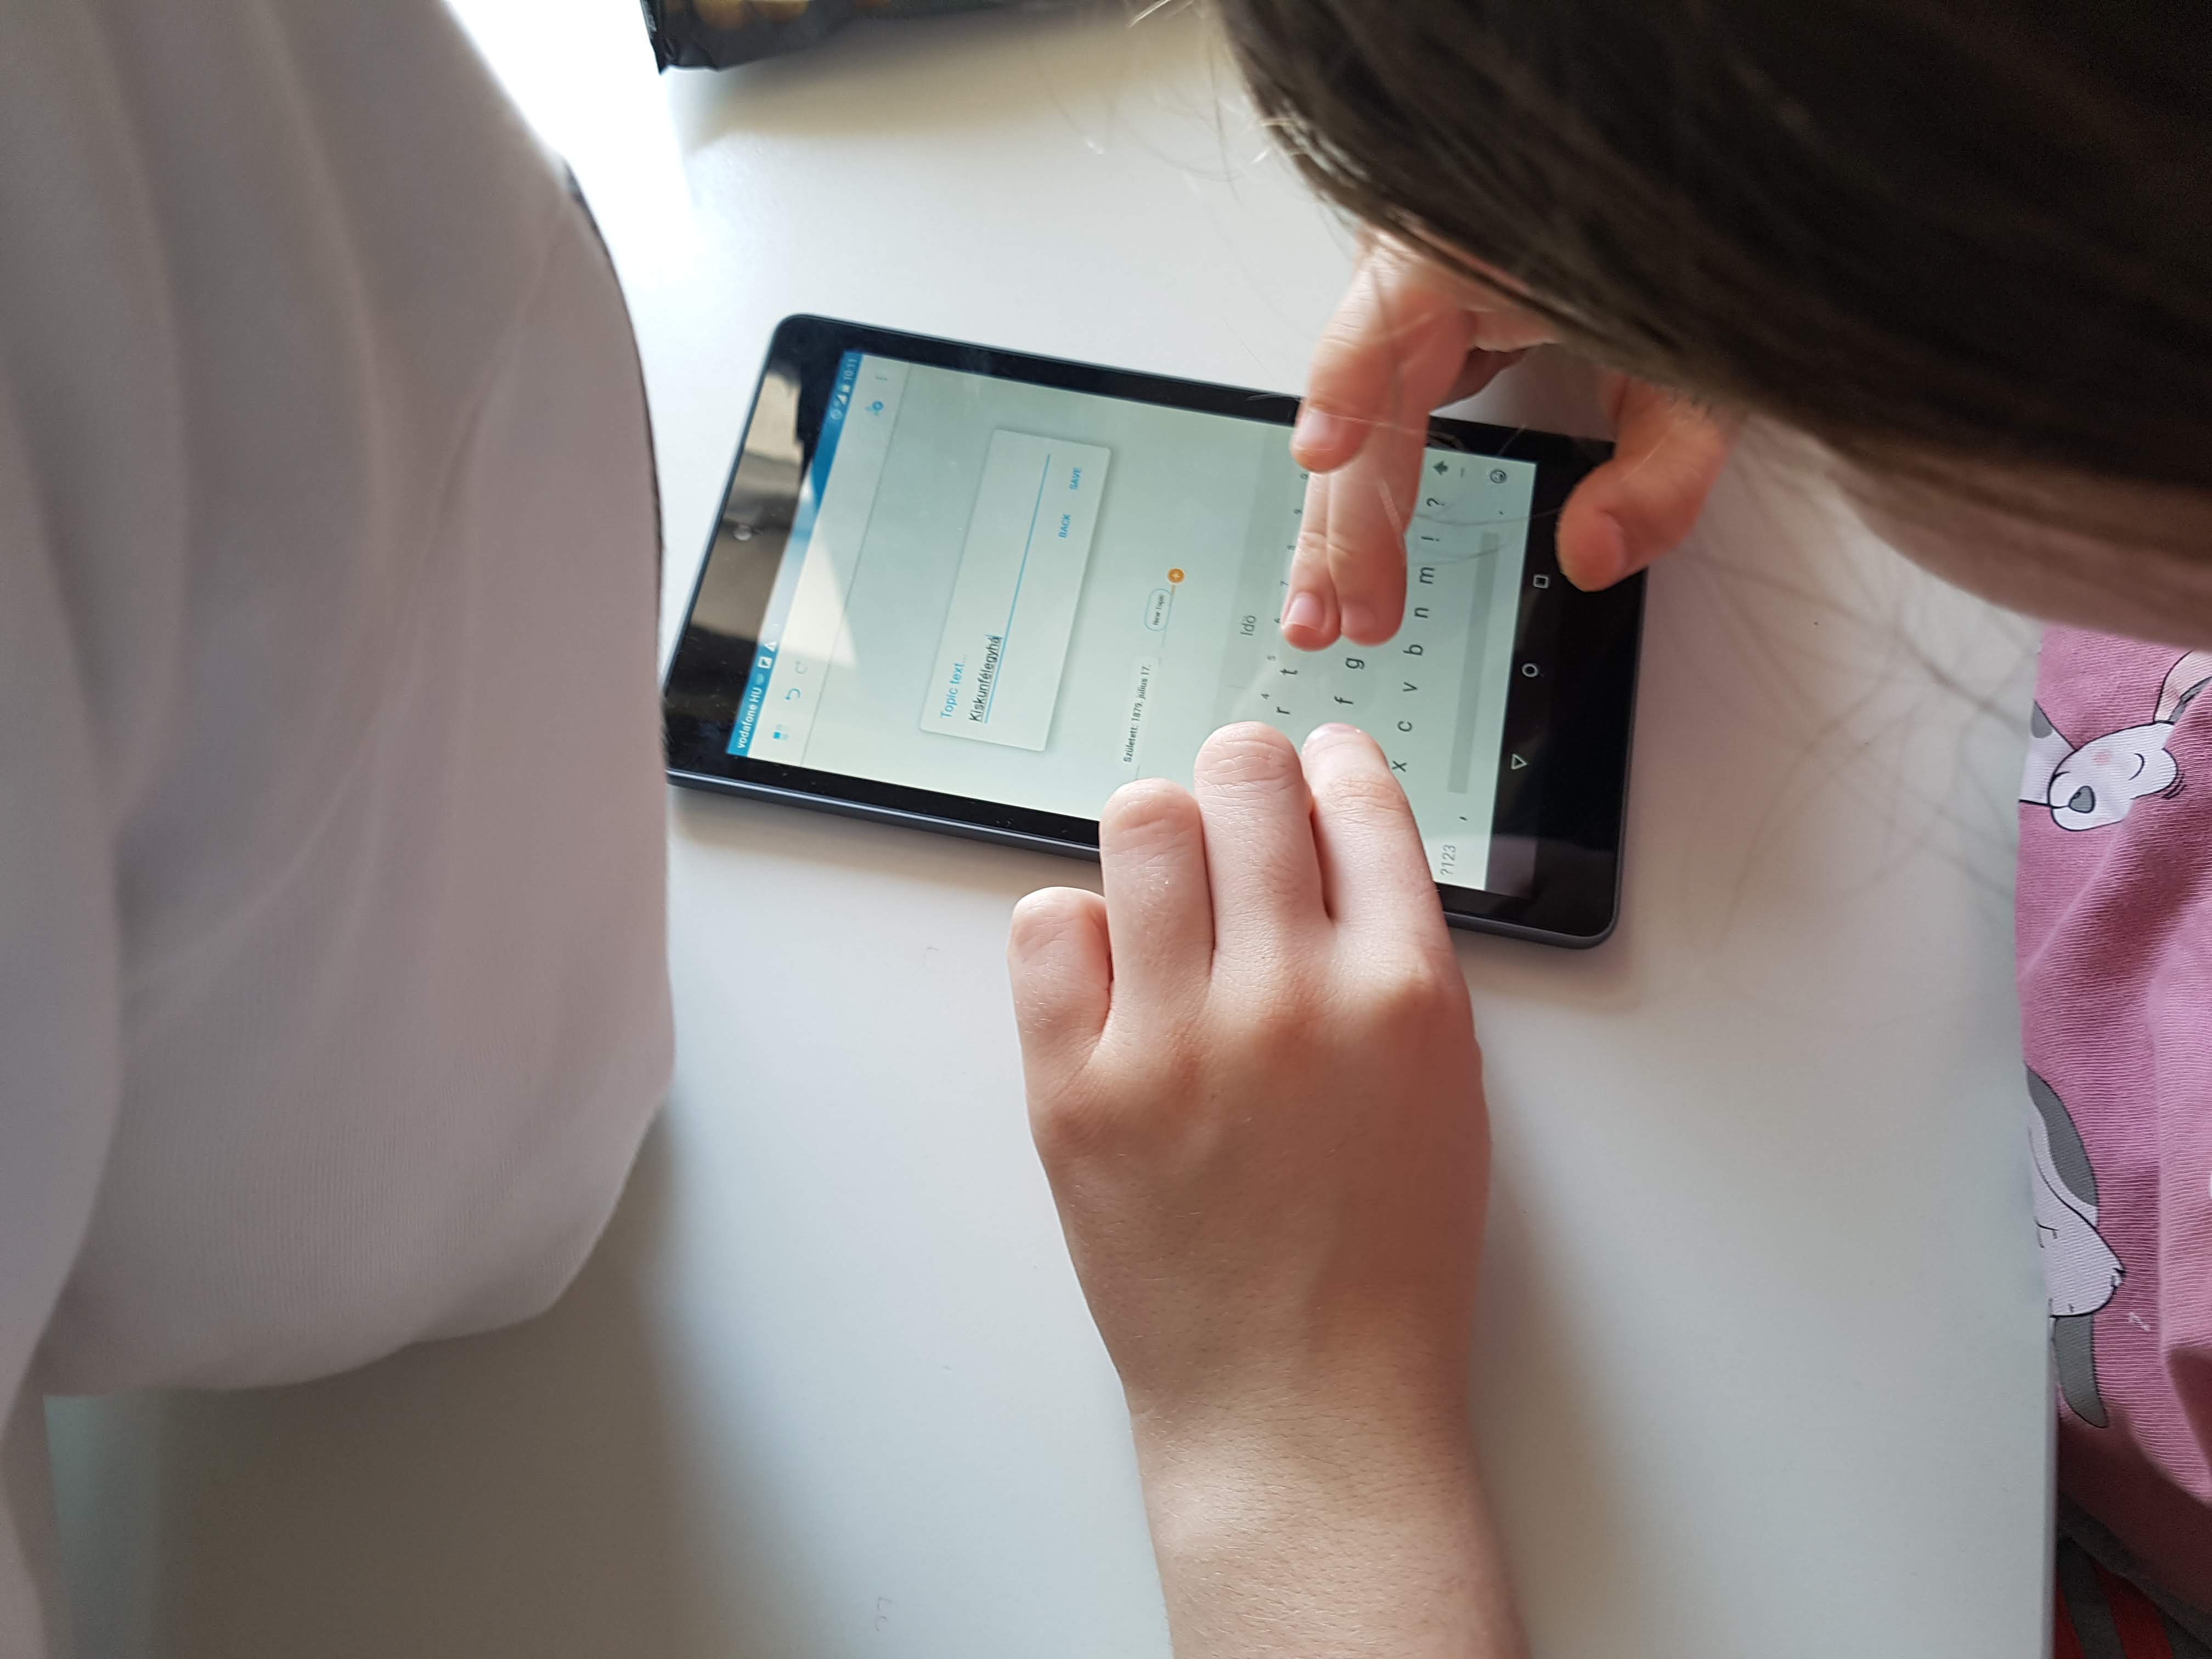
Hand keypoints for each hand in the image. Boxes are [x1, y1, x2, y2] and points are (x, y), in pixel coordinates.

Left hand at [1008, 723, 1520, 1658]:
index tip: (1313, 766)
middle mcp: (1289, 996)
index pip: (1358, 797)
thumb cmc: (1384, 1261)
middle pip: (1241, 779)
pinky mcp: (1074, 1089)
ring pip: (1140, 824)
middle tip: (1231, 807)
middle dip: (1239, 774)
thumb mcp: (1442, 1090)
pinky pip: (1046, 926)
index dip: (1330, 765)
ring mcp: (1174, 1040)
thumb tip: (1327, 845)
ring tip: (1164, 886)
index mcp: (1404, 991)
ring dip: (1156, 834)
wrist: (1300, 1402)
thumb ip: (1393, 959)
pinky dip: (1074, 929)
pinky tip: (1108, 969)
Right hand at [1283, 241, 1737, 648]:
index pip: (1393, 321)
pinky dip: (1375, 473)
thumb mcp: (1700, 379)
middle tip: (1331, 614)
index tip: (1325, 454)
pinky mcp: (1423, 308)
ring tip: (1333, 606)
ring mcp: (1415, 280)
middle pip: (1365, 394)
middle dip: (1345, 516)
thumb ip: (1662, 473)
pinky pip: (1383, 393)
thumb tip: (1593, 558)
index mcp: (1477, 249)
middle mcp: (1428, 255)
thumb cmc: (1686, 263)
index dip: (1351, 391)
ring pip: (1362, 405)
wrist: (1689, 197)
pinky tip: (1360, 545)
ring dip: (1345, 513)